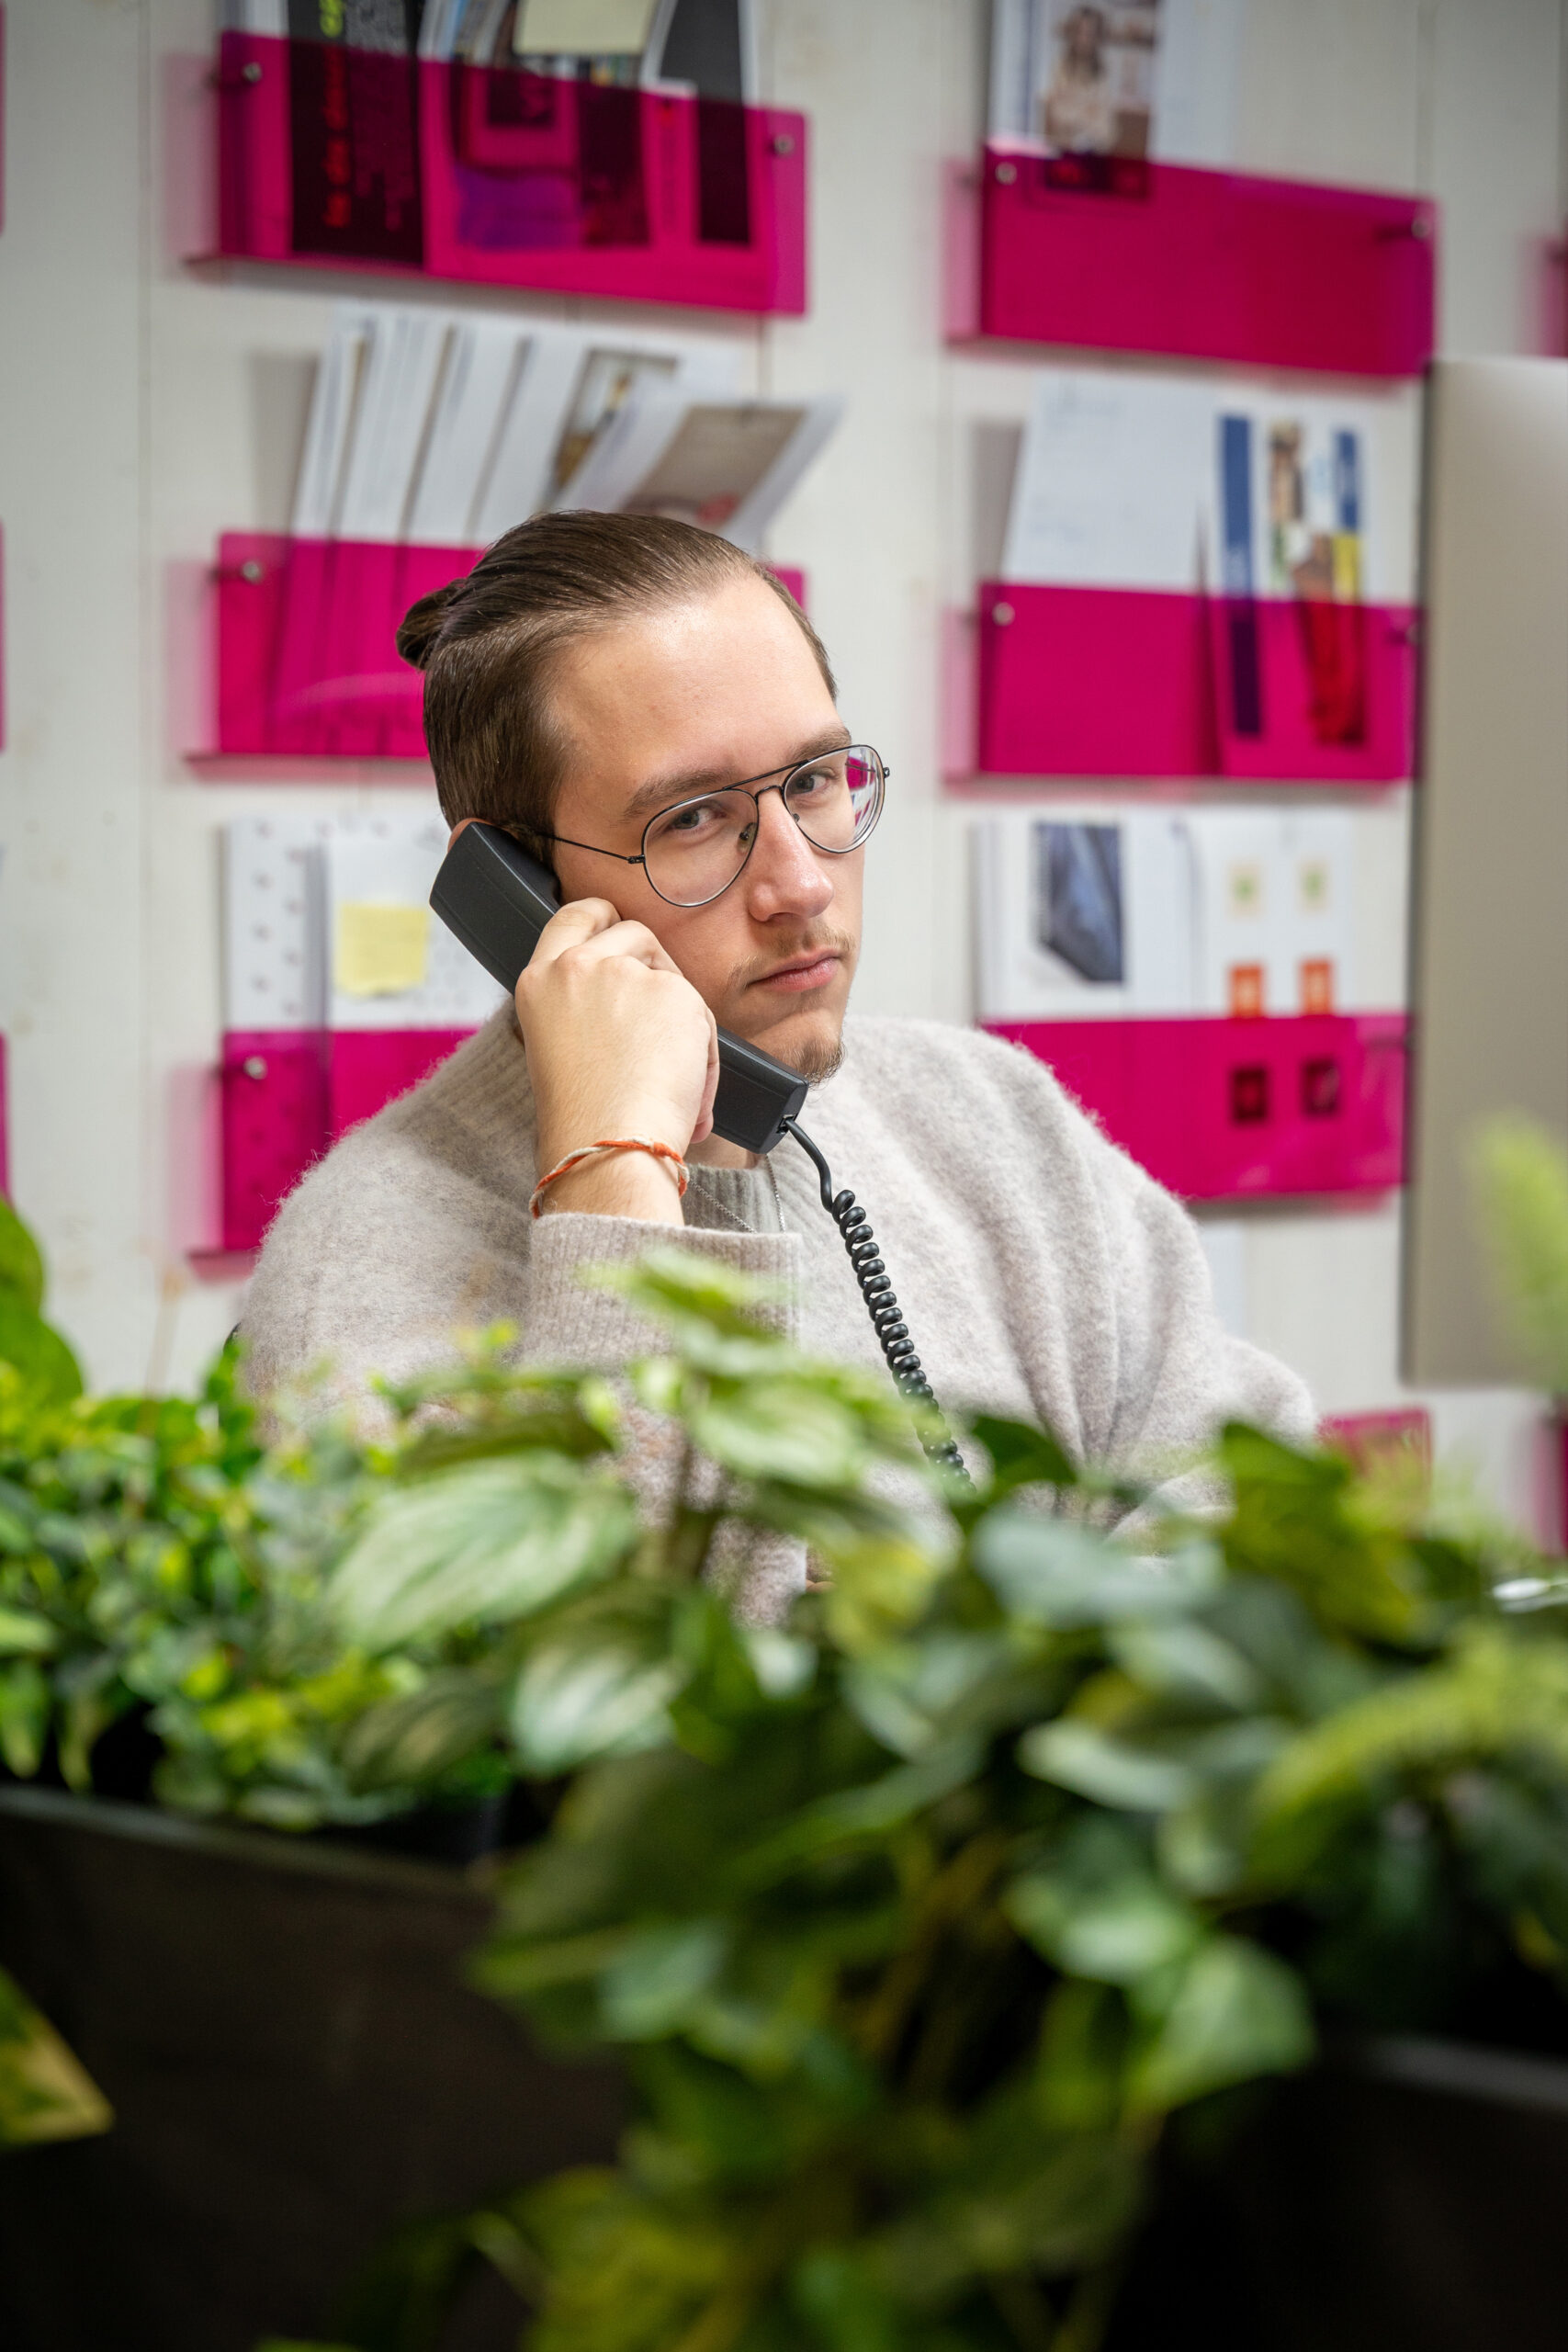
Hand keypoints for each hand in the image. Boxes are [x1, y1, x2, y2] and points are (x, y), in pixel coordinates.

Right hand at [515, 898, 718, 1221]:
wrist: (607, 1144)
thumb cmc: (586, 1119)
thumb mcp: (563, 1047)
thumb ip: (589, 1007)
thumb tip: (639, 997)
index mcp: (540, 981)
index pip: (573, 917)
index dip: (602, 917)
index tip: (618, 925)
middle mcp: (576, 966)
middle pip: (632, 931)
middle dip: (656, 962)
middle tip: (666, 1011)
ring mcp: (624, 972)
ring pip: (672, 976)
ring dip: (681, 1019)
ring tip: (670, 1078)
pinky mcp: (671, 990)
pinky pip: (700, 1015)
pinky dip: (703, 1056)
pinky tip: (688, 1091)